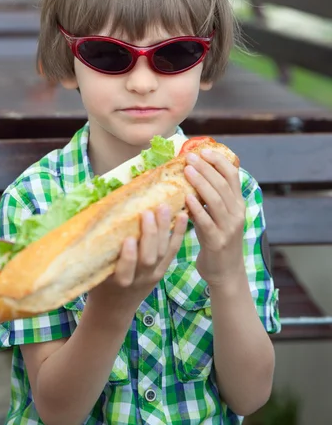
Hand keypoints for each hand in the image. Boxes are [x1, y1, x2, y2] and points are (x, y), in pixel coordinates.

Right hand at [88, 206, 187, 312]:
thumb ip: (95, 254)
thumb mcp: (94, 273)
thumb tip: (89, 221)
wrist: (114, 309)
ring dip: (164, 228)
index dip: (129, 256)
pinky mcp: (162, 270)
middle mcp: (139, 279)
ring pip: (162, 252)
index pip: (125, 270)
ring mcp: (153, 274)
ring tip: (163, 207)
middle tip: (147, 212)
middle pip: (148, 258)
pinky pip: (173, 251)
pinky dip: (179, 233)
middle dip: (149, 234)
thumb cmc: (99, 286)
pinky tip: (183, 216)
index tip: (128, 238)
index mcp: (119, 282)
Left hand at [184, 149, 245, 287]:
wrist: (225, 273)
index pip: (233, 176)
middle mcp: (237, 213)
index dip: (219, 161)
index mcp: (238, 204)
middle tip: (190, 157)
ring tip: (187, 170)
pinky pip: (207, 221)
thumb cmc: (217, 240)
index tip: (204, 150)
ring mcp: (228, 228)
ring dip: (201, 183)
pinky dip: (197, 208)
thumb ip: (212, 198)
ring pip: (216, 200)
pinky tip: (187, 198)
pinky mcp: (217, 242)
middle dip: (206, 168)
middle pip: (223, 185)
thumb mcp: (220, 216)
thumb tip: (195, 174)